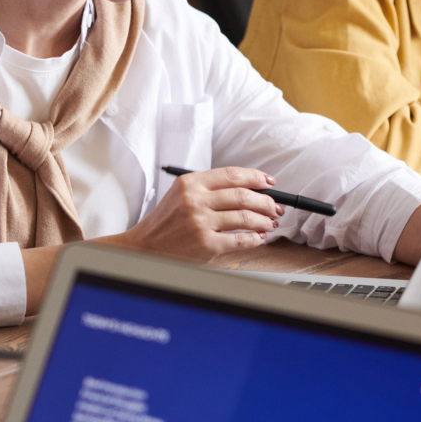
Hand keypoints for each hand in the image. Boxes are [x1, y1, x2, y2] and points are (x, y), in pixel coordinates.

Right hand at [114, 167, 284, 260]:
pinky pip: (240, 240)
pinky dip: (255, 238)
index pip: (232, 175)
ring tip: (270, 223)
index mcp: (190, 183)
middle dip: (266, 202)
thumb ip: (210, 188)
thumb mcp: (181, 194)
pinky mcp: (206, 245)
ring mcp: (201, 223)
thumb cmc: (167, 221)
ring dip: (264, 221)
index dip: (256, 177)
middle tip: (275, 207)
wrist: (145, 246)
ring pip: (245, 218)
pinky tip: (259, 237)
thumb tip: (248, 190)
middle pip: (243, 196)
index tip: (269, 183)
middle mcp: (195, 201)